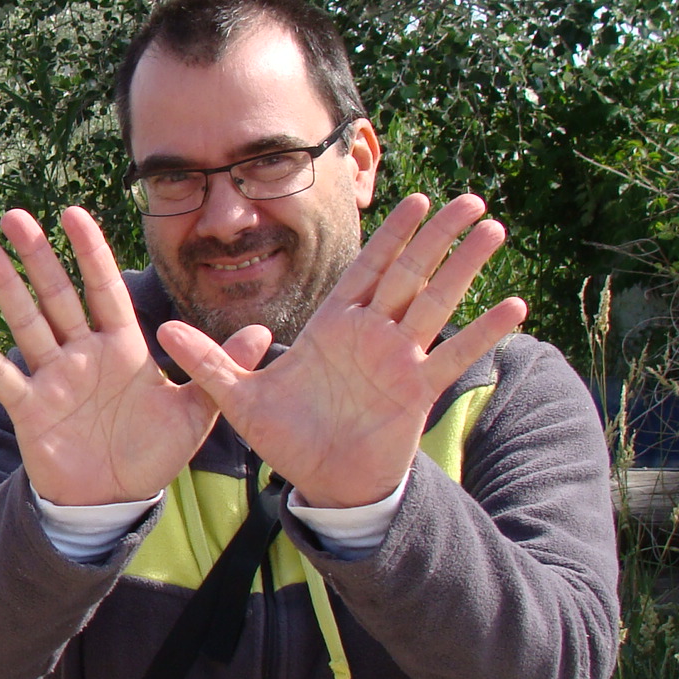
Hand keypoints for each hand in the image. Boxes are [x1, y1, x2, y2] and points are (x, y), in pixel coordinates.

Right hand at [0, 207, 271, 505]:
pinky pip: (0, 373)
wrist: (114, 499)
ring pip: (25, 322)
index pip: (105, 288)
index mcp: (122, 347)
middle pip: (57, 295)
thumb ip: (218, 369)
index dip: (90, 251)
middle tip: (13, 215)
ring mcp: (53, 377)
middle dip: (37, 255)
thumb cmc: (151, 452)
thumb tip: (262, 331)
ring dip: (4, 287)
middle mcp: (83, 353)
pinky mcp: (30, 407)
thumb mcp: (195, 412)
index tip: (73, 212)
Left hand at [154, 193, 527, 508]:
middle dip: (436, 236)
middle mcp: (371, 335)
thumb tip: (165, 332)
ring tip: (493, 230)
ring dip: (464, 268)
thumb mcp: (239, 398)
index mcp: (333, 327)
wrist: (321, 481)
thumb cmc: (285, 436)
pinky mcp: (417, 391)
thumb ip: (209, 362)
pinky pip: (452, 355)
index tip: (413, 198)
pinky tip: (514, 304)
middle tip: (468, 197)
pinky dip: (482, 331)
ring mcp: (399, 360)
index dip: (390, 235)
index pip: (365, 269)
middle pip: (409, 274)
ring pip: (436, 303)